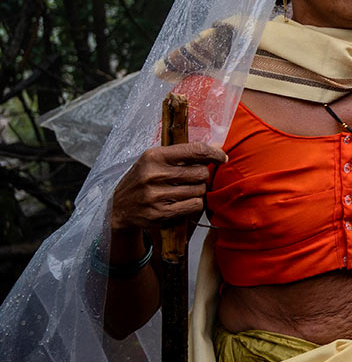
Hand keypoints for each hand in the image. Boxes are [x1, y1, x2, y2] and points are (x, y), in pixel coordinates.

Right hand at [109, 142, 226, 233]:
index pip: (195, 150)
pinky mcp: (160, 213)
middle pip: (201, 172)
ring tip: (183, 190)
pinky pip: (195, 205)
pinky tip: (182, 202)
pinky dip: (194, 204)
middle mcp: (154, 175)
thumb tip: (217, 147)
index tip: (222, 157)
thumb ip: (184, 153)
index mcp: (154, 156)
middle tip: (191, 178)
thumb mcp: (156, 160)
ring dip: (197, 191)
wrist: (119, 208)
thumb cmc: (143, 180)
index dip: (214, 154)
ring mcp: (156, 195)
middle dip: (201, 176)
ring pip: (200, 190)